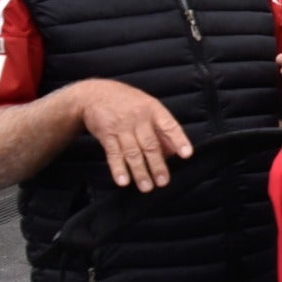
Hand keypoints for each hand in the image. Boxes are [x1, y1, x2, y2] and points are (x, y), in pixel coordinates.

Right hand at [74, 80, 193, 192]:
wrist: (94, 94)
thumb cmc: (127, 102)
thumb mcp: (147, 107)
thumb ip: (161, 128)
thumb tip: (174, 151)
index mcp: (153, 109)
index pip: (169, 126)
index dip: (179, 140)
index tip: (187, 155)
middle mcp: (138, 118)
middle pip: (150, 145)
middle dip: (157, 165)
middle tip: (163, 181)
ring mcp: (121, 127)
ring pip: (132, 152)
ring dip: (140, 172)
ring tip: (147, 187)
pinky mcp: (106, 134)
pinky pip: (113, 154)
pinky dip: (118, 169)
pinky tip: (123, 181)